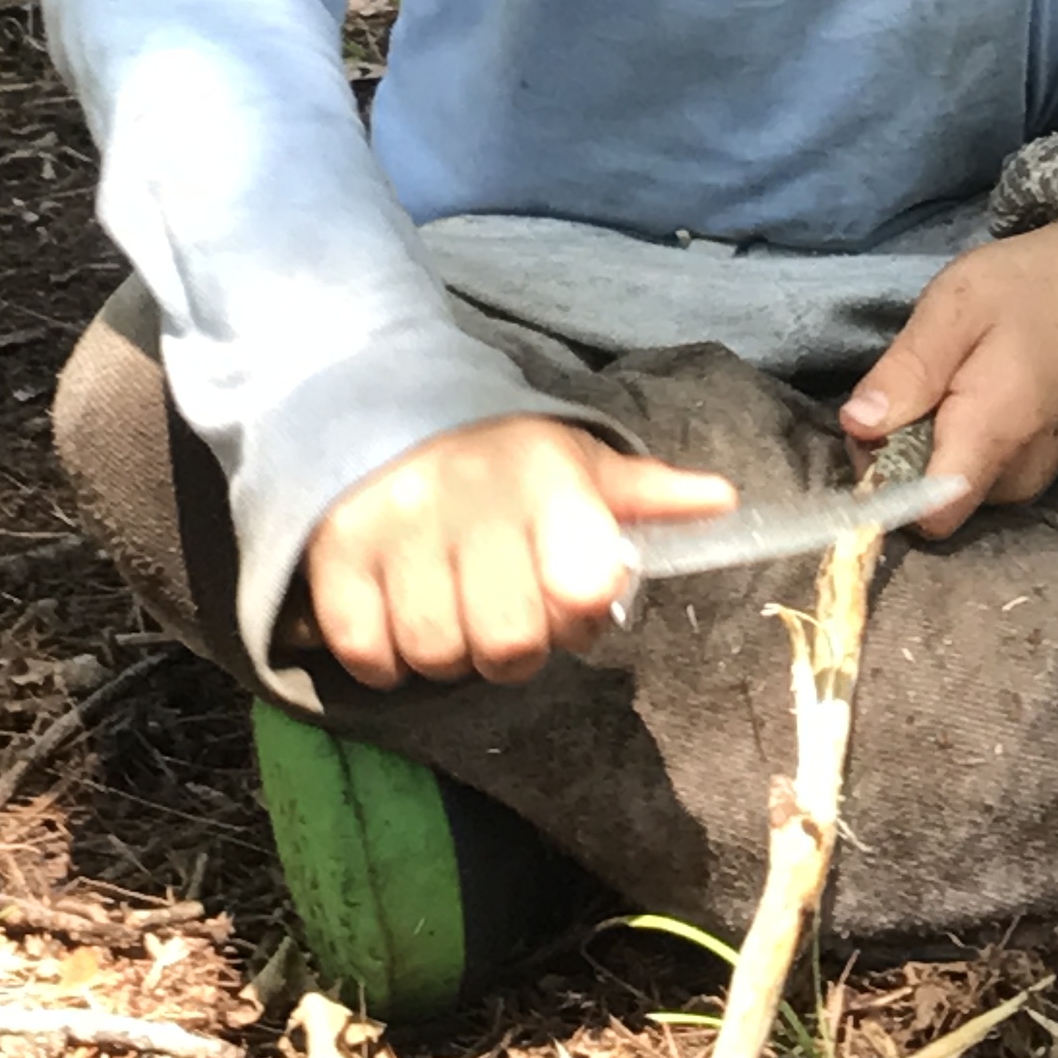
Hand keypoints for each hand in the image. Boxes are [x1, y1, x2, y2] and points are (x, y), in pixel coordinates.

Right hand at [301, 416, 734, 689]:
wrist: (375, 400)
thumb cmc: (498, 451)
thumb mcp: (575, 459)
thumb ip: (644, 491)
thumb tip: (723, 500)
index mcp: (546, 478)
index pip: (583, 589)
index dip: (579, 617)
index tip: (564, 600)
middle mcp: (472, 501)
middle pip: (510, 644)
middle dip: (512, 648)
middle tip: (500, 616)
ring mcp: (395, 528)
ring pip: (435, 653)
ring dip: (446, 653)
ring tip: (448, 613)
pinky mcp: (334, 553)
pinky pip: (365, 649)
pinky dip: (382, 657)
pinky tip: (395, 620)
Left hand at [839, 221, 1057, 537]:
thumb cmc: (1029, 285)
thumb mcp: (955, 306)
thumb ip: (907, 370)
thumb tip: (856, 426)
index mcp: (995, 435)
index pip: (928, 514)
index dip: (885, 483)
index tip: (872, 431)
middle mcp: (1021, 475)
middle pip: (934, 501)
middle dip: (904, 452)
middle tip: (913, 381)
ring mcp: (1039, 475)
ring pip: (957, 488)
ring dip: (934, 445)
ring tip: (950, 379)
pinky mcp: (1046, 467)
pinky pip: (985, 474)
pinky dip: (965, 442)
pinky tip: (976, 391)